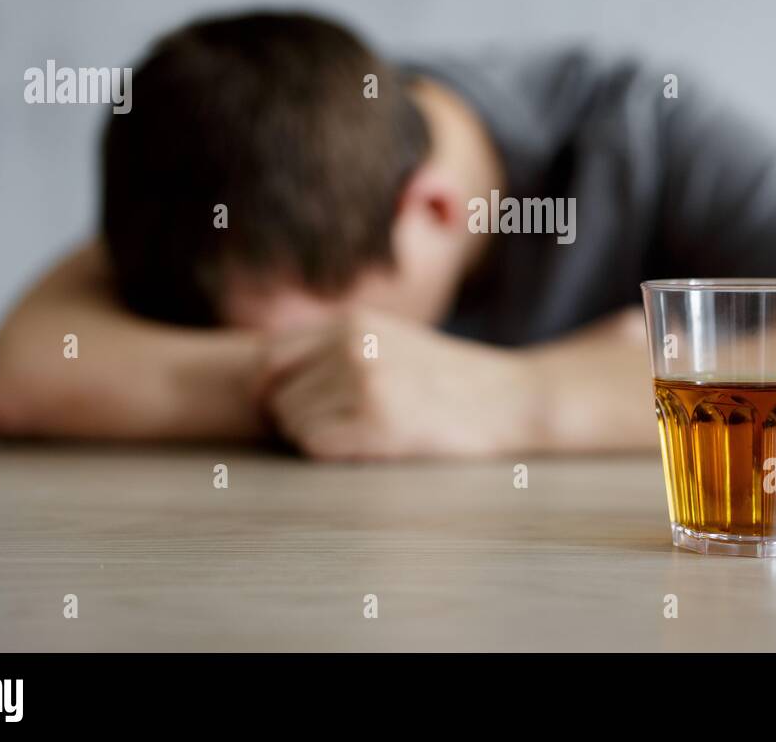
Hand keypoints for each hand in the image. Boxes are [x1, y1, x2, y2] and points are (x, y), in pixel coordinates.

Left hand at [256, 309, 540, 459]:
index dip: (271, 388)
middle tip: (330, 429)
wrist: (509, 399)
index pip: (271, 354)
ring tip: (358, 435)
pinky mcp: (378, 421)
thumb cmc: (448, 379)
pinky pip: (316, 445)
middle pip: (274, 391)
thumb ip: (337, 346)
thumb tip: (266, 375)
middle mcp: (353, 344)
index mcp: (353, 321)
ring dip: (314, 438)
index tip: (292, 407)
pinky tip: (366, 447)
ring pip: (292, 421)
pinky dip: (331, 453)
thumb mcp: (390, 339)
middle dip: (291, 416)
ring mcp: (365, 381)